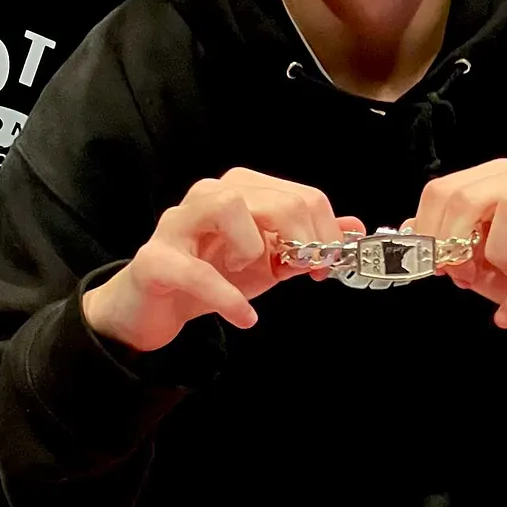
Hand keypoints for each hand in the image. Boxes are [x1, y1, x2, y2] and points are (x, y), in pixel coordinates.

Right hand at [82, 168, 365, 352]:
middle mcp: (208, 196)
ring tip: (254, 270)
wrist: (155, 306)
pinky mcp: (155, 261)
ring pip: (225, 206)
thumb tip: (352, 228)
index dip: (324, 233)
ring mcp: (177, 225)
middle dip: (302, 241)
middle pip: (273, 200)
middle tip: (303, 271)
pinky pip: (196, 271)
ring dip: (253, 246)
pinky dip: (227, 297)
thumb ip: (306, 243)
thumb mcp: (268, 261)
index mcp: (241, 191)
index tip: (325, 264)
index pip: (300, 196)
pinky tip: (244, 316)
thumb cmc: (209, 275)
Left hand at [410, 158, 506, 344]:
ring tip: (501, 276)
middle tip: (457, 274)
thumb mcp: (482, 265)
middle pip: (475, 193)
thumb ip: (451, 247)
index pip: (450, 187)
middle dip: (454, 240)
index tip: (431, 263)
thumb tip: (411, 233)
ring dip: (496, 251)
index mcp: (506, 180)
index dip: (431, 228)